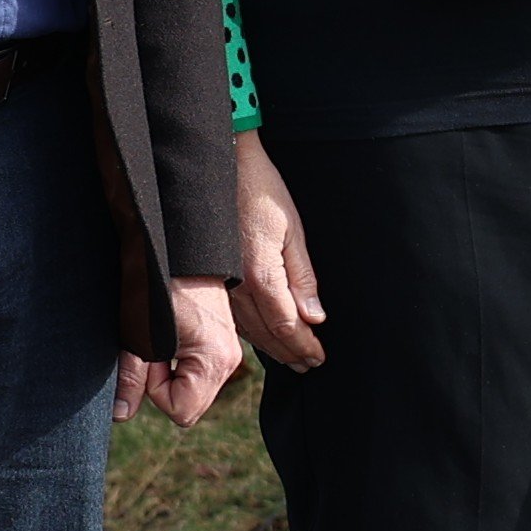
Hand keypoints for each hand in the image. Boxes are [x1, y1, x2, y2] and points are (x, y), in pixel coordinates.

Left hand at [118, 277, 245, 426]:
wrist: (175, 246)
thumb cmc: (155, 284)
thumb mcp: (136, 336)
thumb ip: (131, 379)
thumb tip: (122, 414)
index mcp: (214, 361)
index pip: (181, 411)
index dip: (155, 391)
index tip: (147, 359)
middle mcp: (229, 360)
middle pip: (189, 403)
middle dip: (162, 384)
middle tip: (150, 349)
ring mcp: (229, 351)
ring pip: (192, 388)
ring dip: (169, 373)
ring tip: (160, 341)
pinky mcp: (222, 342)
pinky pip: (197, 372)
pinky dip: (178, 363)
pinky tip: (170, 338)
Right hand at [233, 131, 329, 369]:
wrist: (221, 165)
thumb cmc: (259, 190)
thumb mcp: (291, 228)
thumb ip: (302, 276)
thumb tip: (314, 316)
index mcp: (259, 273)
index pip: (286, 324)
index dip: (303, 345)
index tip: (319, 357)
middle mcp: (235, 285)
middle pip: (266, 333)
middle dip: (290, 351)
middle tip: (309, 365)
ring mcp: (219, 283)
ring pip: (247, 328)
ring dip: (270, 347)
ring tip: (291, 359)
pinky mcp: (211, 276)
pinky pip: (232, 315)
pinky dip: (250, 331)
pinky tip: (260, 337)